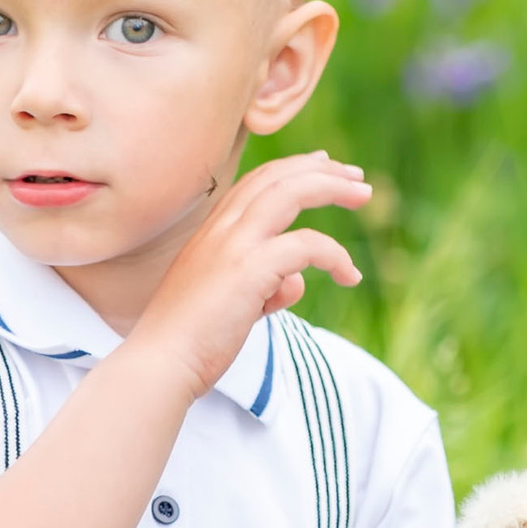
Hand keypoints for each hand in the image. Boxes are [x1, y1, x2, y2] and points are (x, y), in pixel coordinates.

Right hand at [132, 154, 369, 399]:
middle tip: (356, 178)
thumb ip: (264, 285)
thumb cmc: (192, 339)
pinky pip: (307, 245)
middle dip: (321, 171)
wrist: (162, 361)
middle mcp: (221, 228)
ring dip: (333, 188)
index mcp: (212, 231)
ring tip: (363, 195)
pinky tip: (350, 276)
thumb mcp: (231, 301)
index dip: (292, 169)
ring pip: (291, 193)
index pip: (257, 182)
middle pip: (277, 177)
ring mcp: (233, 245)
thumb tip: (296, 284)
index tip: (322, 166)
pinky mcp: (249, 269)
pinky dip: (335, 256)